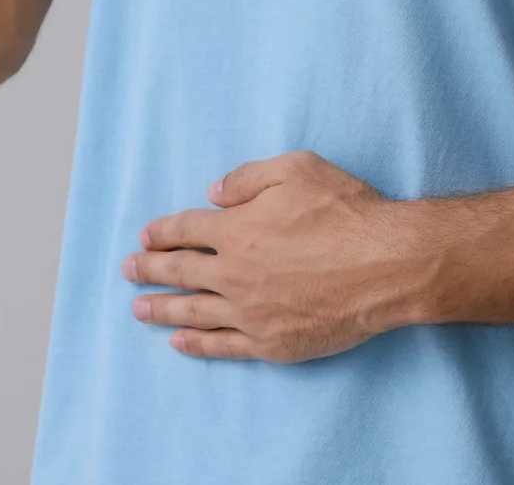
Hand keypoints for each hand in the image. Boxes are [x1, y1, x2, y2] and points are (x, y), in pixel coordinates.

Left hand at [121, 150, 417, 362]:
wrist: (386, 265)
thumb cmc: (345, 212)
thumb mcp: (296, 169)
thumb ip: (248, 177)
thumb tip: (214, 192)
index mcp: (236, 229)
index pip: (185, 229)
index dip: (162, 232)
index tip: (145, 238)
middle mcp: (234, 272)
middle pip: (179, 271)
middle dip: (148, 269)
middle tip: (127, 270)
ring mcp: (250, 311)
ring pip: (193, 311)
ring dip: (161, 308)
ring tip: (138, 308)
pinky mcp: (271, 342)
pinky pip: (222, 345)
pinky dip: (196, 343)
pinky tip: (179, 342)